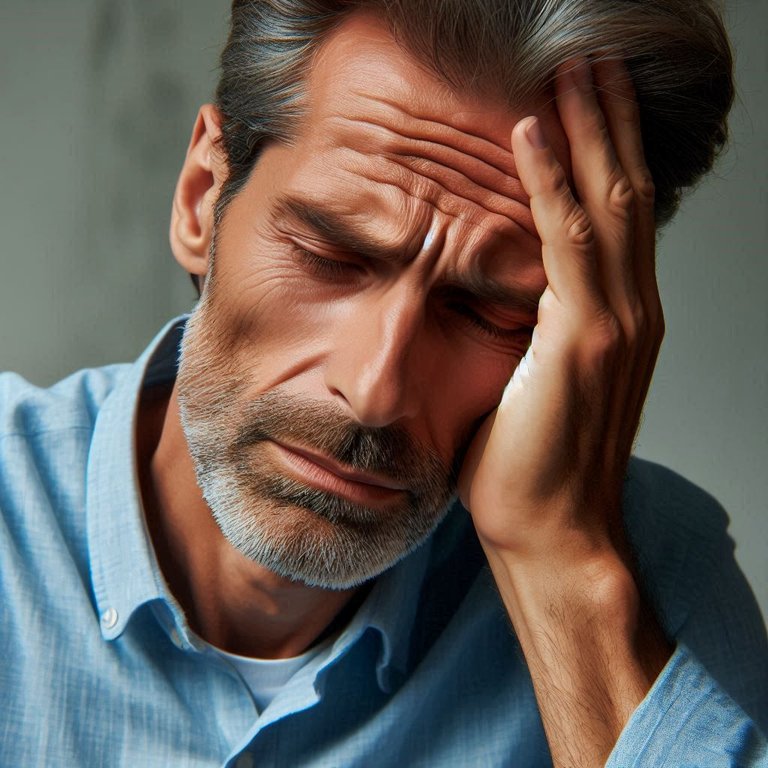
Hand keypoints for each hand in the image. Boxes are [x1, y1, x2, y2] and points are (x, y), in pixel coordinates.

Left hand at [459, 58, 662, 569]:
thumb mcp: (533, 383)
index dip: (607, 156)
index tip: (587, 107)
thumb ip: (528, 331)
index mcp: (617, 319)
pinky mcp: (582, 340)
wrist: (551, 529)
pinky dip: (551, 184)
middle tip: (592, 63)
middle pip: (625, 193)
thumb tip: (494, 296)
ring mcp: (614, 323)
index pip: (617, 218)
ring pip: (607, 203)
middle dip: (609, 123)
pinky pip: (567, 242)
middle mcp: (630, 311)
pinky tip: (528, 135)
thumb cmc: (532, 463)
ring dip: (588, 132)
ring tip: (572, 72)